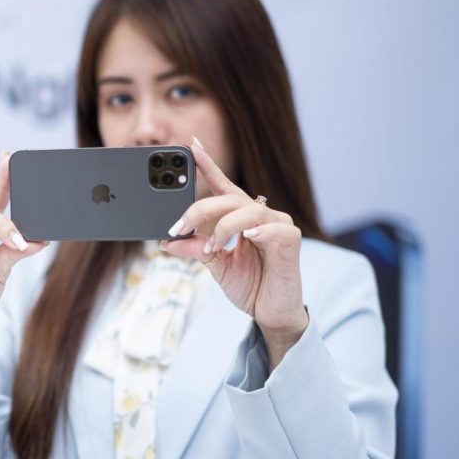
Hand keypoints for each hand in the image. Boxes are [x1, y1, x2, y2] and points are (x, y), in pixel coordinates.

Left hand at [160, 136, 307, 365]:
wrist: (270, 313)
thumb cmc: (248, 283)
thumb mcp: (214, 265)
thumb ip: (195, 249)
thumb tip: (167, 242)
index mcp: (239, 216)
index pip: (222, 185)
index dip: (208, 165)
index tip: (191, 145)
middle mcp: (259, 215)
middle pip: (227, 198)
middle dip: (199, 210)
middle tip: (178, 228)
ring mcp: (277, 225)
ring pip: (248, 211)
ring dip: (224, 228)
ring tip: (212, 248)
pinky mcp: (291, 241)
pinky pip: (276, 229)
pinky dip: (260, 231)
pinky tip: (248, 237)